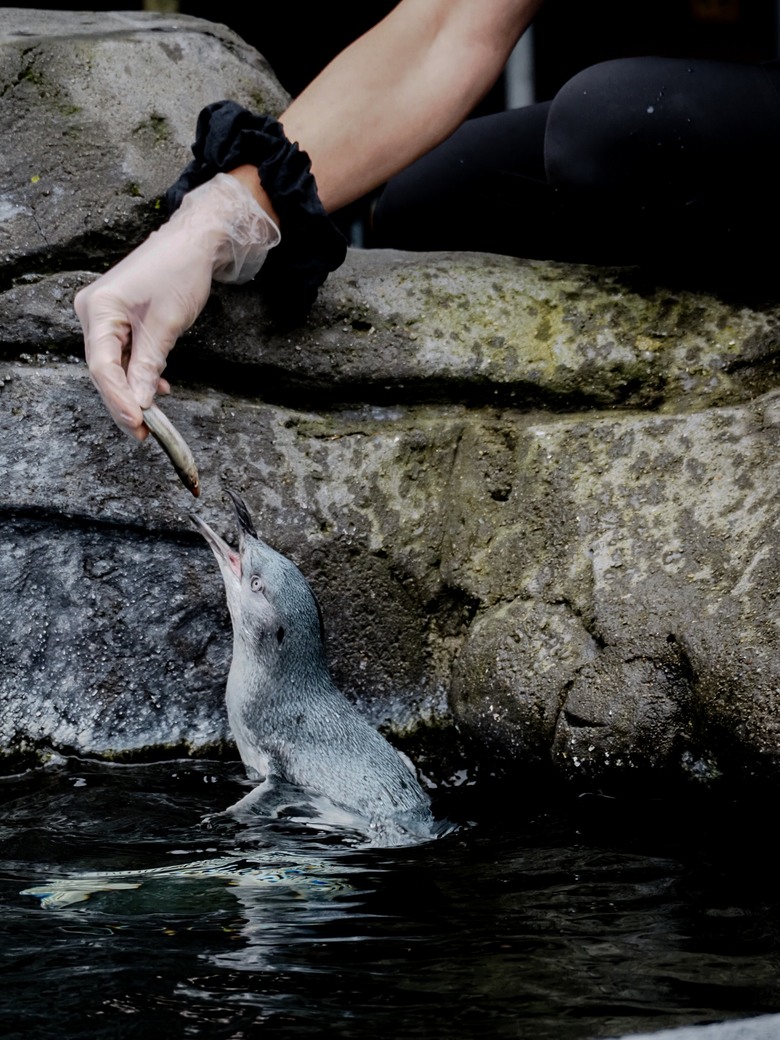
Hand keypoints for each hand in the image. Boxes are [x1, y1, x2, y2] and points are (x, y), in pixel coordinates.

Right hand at [75, 174, 279, 438]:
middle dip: (125, 401)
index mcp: (99, 308)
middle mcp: (94, 312)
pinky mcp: (119, 318)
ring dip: (133, 389)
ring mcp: (104, 315)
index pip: (102, 366)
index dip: (118, 399)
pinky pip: (123, 353)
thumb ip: (148, 364)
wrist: (194, 241)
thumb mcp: (167, 324)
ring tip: (153, 416)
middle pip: (104, 368)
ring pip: (113, 364)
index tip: (138, 423)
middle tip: (145, 432)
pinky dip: (139, 372)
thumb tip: (140, 402)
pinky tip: (157, 386)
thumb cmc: (180, 271)